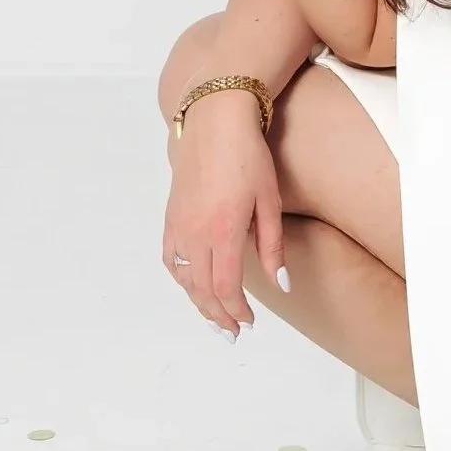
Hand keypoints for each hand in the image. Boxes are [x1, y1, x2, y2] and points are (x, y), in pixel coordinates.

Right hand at [164, 95, 286, 336]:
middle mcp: (195, 232)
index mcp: (224, 231)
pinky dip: (180, 277)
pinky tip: (192, 284)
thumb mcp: (270, 201)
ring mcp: (178, 224)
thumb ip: (273, 246)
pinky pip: (169, 257)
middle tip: (233, 331)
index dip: (236, 311)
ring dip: (198, 301)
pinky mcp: (170, 215)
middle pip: (201, 289)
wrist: (214, 119)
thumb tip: (281, 285)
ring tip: (214, 316)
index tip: (249, 323)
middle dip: (218, 315)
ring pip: (183, 277)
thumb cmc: (248, 155)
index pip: (226, 287)